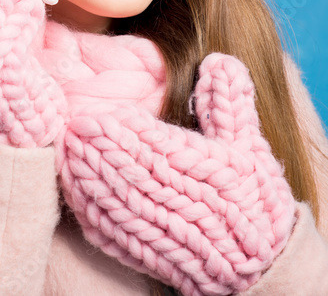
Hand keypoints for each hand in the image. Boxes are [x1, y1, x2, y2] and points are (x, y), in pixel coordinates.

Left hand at [56, 53, 295, 295]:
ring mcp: (167, 235)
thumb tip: (220, 62)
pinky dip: (94, 215)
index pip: (168, 152)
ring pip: (123, 206)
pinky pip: (117, 236)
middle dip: (105, 153)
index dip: (136, 136)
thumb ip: (231, 105)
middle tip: (75, 128)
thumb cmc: (253, 197)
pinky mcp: (150, 256)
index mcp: (215, 176)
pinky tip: (74, 193)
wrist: (259, 265)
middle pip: (139, 177)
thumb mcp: (250, 144)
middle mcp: (190, 208)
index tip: (109, 115)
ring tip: (67, 153)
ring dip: (92, 180)